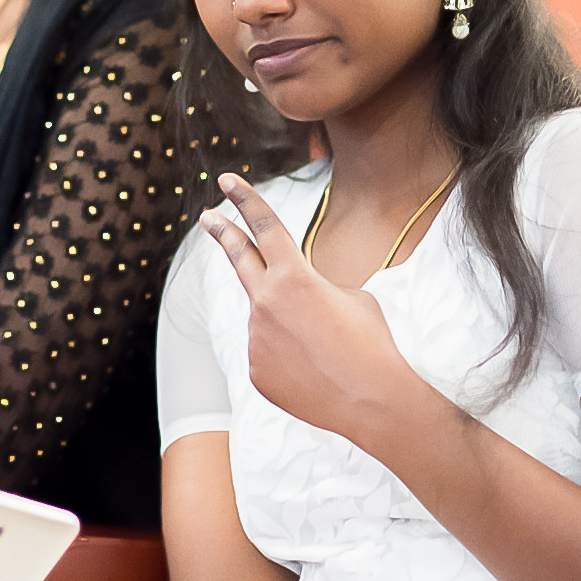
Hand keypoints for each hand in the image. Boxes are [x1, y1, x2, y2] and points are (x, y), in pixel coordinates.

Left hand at [202, 173, 446, 454]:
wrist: (373, 400)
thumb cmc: (371, 343)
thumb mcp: (351, 297)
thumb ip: (313, 289)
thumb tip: (294, 302)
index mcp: (294, 275)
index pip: (265, 226)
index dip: (246, 199)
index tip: (228, 179)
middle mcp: (265, 302)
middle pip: (239, 257)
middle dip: (223, 232)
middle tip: (208, 217)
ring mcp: (256, 338)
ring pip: (266, 320)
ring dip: (290, 327)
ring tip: (325, 350)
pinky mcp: (255, 370)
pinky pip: (268, 354)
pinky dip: (289, 359)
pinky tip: (315, 372)